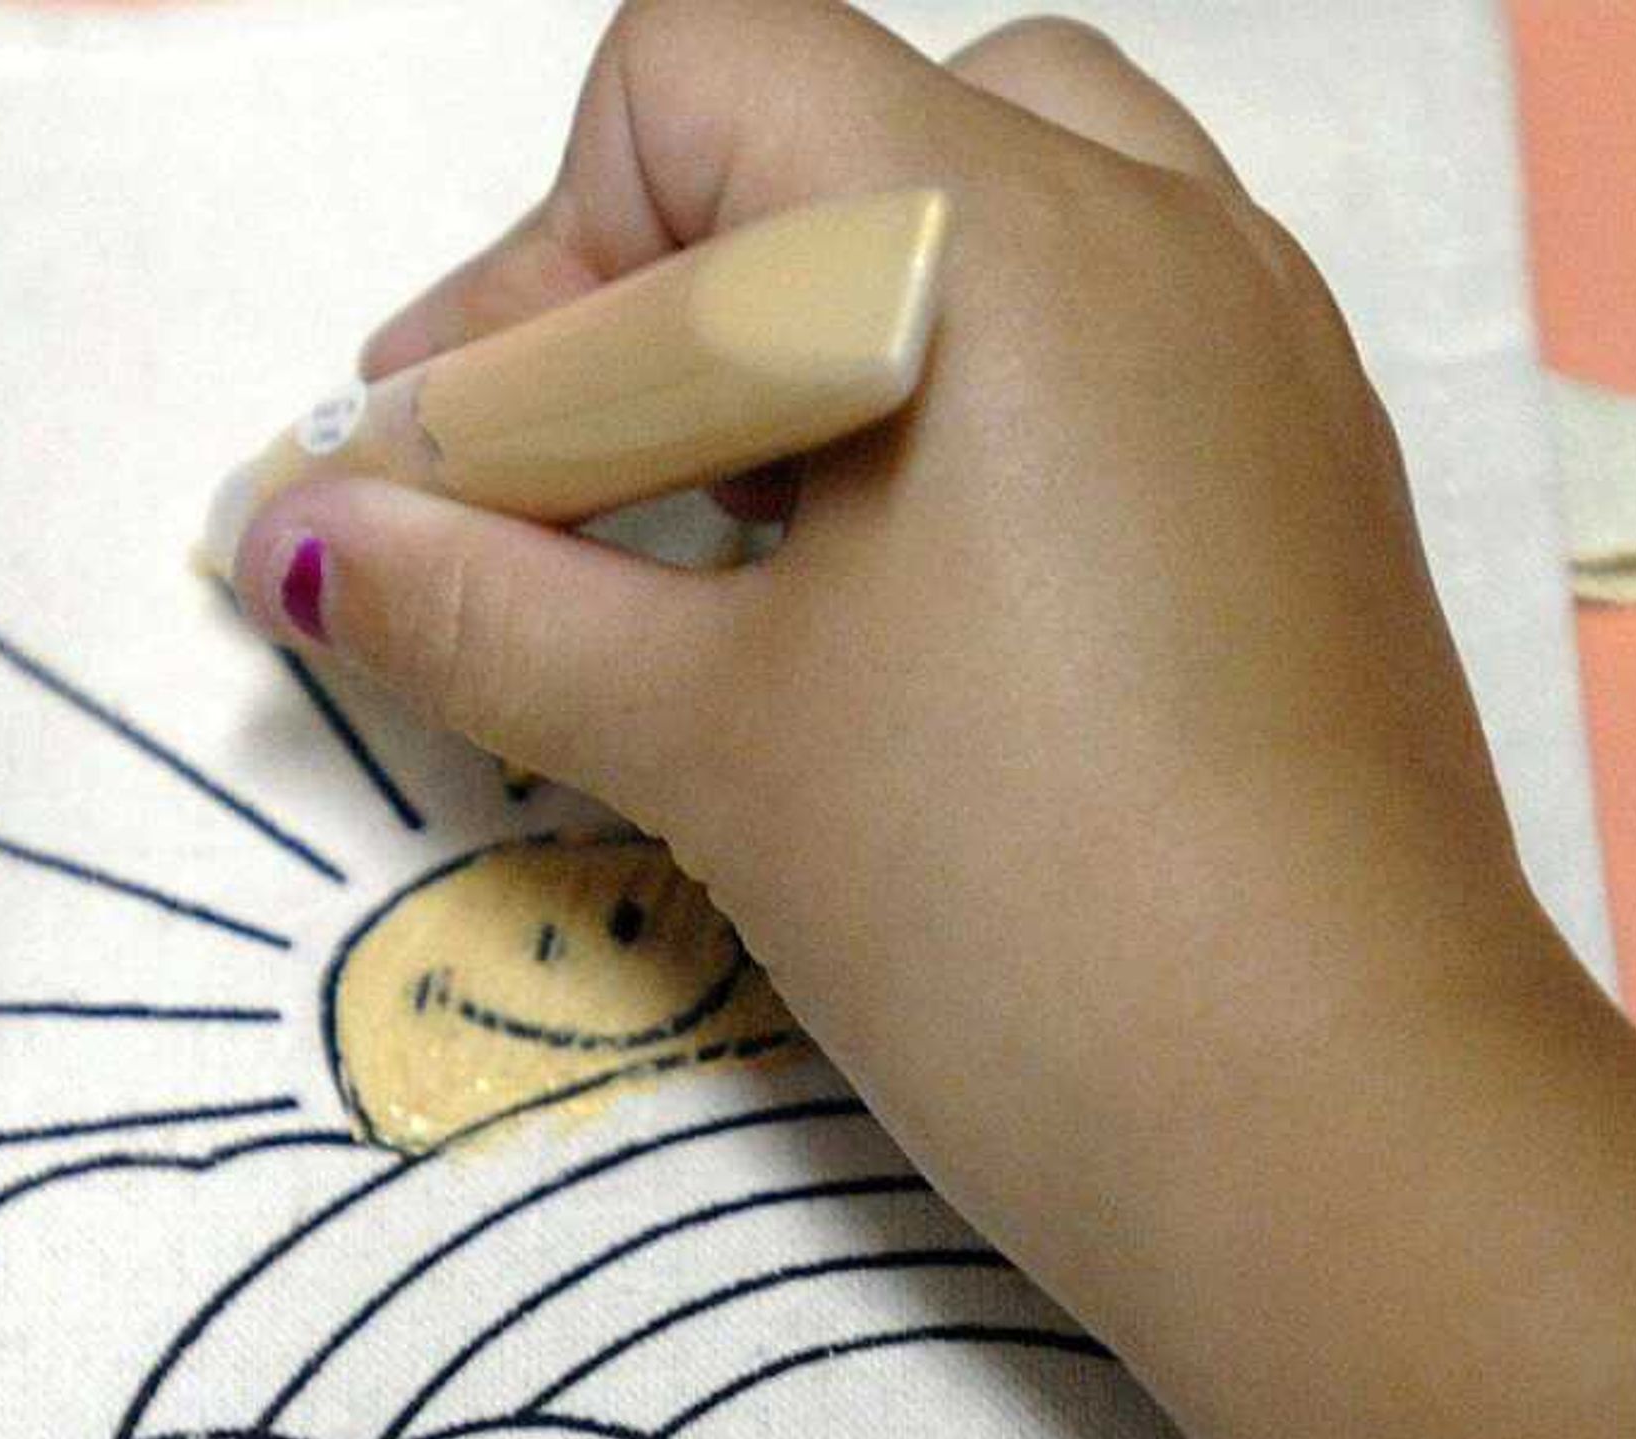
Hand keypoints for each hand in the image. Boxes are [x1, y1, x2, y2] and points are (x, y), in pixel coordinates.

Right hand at [225, 0, 1593, 1317]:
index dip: (528, 263)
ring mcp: (1263, 353)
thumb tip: (290, 540)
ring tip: (722, 540)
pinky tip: (882, 609)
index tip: (445, 468)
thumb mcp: (709, 740)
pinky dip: (950, 413)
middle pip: (835, 134)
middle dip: (657, 292)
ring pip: (987, 225)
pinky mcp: (1308, 484)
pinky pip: (1099, 347)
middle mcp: (1165, 233)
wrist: (1346, 1137)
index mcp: (1003, 233)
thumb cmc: (1016, 905)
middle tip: (556, 498)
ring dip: (811, 340)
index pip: (697, 87)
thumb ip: (482, 606)